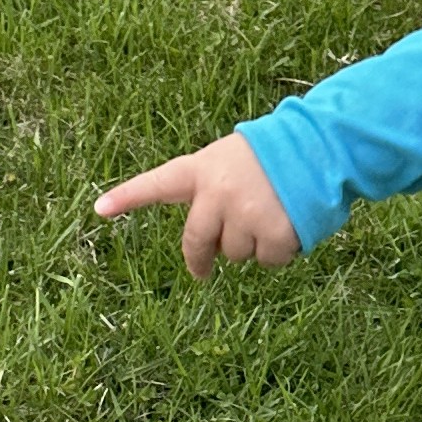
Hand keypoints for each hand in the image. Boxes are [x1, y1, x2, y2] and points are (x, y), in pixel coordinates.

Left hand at [93, 131, 299, 276]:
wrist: (322, 147)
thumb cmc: (274, 156)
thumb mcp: (232, 161)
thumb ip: (210, 192)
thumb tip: (211, 246)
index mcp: (202, 170)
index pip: (157, 184)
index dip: (127, 197)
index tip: (99, 209)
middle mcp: (217, 193)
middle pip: (196, 242)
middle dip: (198, 260)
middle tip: (201, 273)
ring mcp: (244, 215)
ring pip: (236, 254)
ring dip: (251, 245)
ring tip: (273, 213)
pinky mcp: (273, 233)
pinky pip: (269, 261)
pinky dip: (280, 252)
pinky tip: (291, 225)